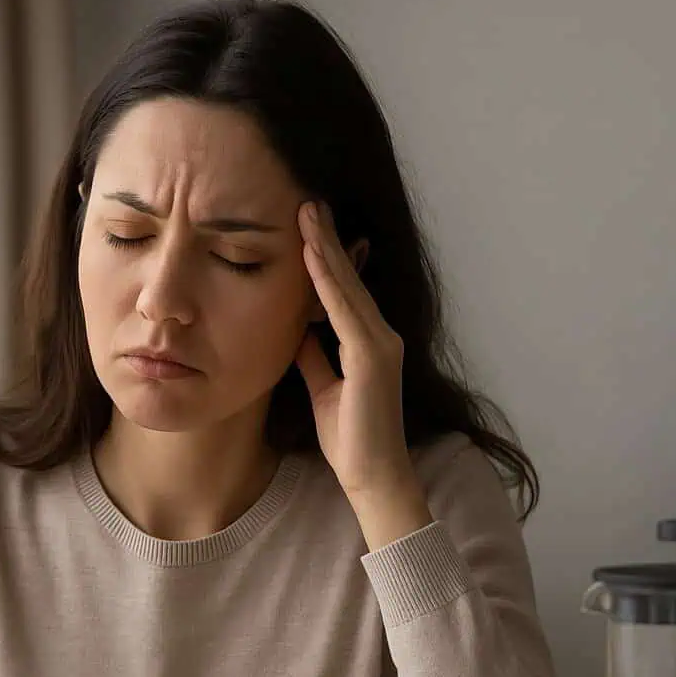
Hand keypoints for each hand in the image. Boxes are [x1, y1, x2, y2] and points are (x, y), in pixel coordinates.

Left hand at [296, 202, 431, 546]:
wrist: (372, 476)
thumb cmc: (349, 438)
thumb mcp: (323, 387)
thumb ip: (313, 356)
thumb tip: (294, 329)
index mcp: (367, 343)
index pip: (343, 290)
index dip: (326, 256)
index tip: (308, 225)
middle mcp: (380, 336)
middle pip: (348, 278)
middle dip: (327, 238)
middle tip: (308, 200)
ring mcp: (380, 344)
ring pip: (347, 286)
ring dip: (326, 247)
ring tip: (308, 212)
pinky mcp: (373, 357)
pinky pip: (344, 310)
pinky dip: (328, 281)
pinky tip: (312, 256)